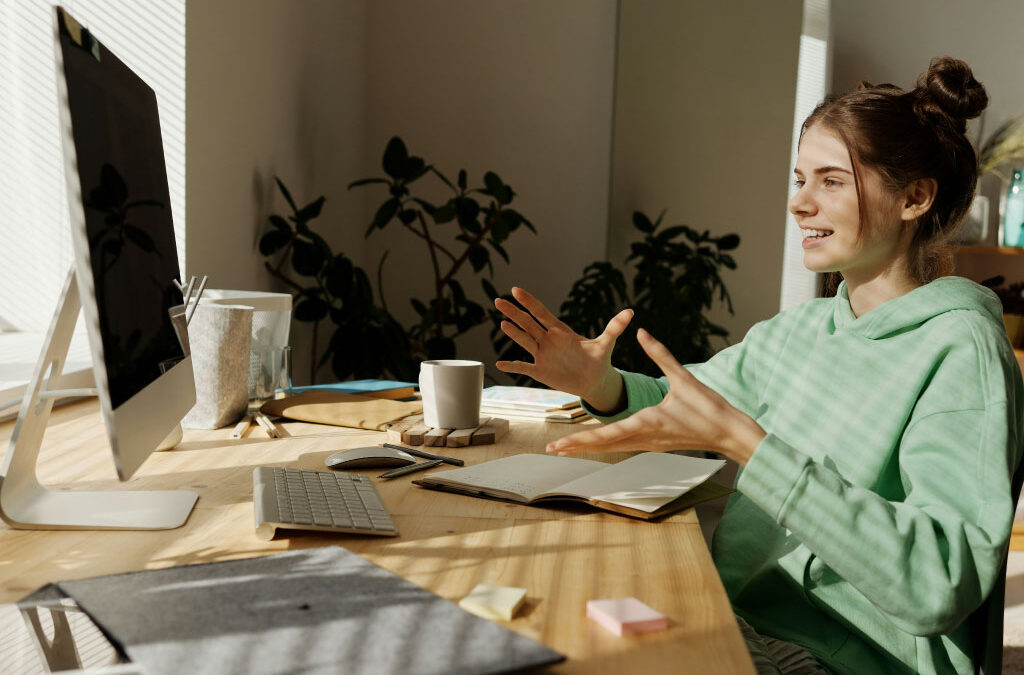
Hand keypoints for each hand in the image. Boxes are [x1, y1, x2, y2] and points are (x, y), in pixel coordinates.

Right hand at [494, 287, 632, 411]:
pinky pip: (524, 367)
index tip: (516, 290)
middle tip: (498, 301)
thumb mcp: (606, 343)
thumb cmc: (599, 360)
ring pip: (524, 341)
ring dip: (513, 333)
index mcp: (561, 331)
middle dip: (514, 313)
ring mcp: (542, 355)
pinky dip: (513, 366)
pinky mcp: (541, 371)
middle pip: (528, 324)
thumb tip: (631, 312)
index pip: (541, 313)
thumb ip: (614, 327)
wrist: (595, 381)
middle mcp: (548, 341)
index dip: (529, 302)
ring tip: (502, 323)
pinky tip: (499, 363)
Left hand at [545, 329, 765, 465]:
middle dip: (576, 447)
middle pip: (603, 445)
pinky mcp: (655, 444)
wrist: (730, 434)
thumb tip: (642, 332)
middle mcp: (643, 438)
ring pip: (612, 448)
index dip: (581, 438)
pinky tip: (597, 444)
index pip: (607, 433)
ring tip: (566, 448)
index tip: (560, 443)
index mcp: (646, 423)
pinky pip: (624, 446)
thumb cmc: (710, 409)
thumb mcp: (684, 378)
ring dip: (589, 448)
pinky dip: (606, 445)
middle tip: (551, 450)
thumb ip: (661, 354)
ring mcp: (649, 444)